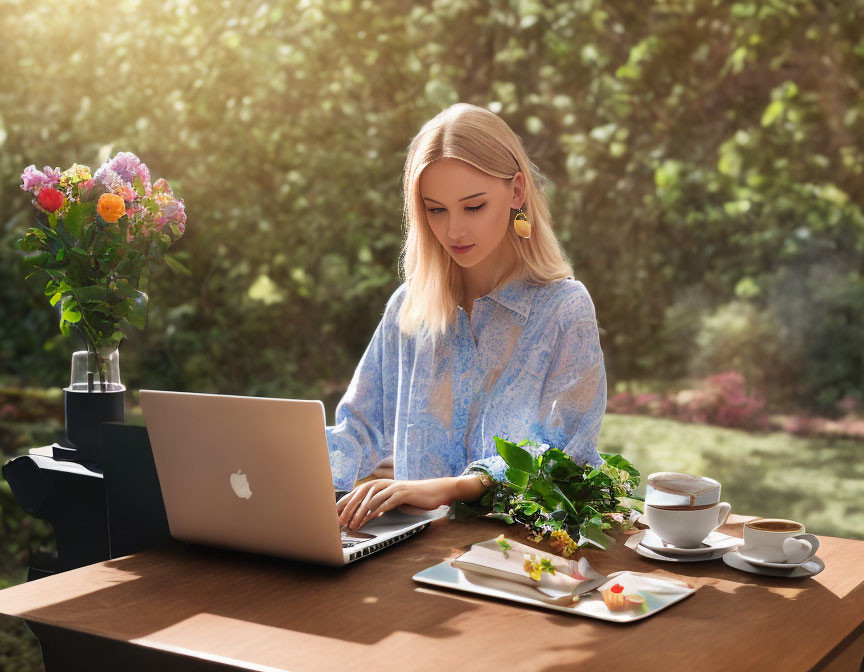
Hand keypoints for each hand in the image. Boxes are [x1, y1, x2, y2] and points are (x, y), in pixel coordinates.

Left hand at [336, 477, 456, 529]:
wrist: (435, 491)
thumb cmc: (414, 497)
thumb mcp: (394, 499)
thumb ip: (382, 503)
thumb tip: (367, 514)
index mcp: (381, 484)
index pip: (358, 492)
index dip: (346, 502)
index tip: (335, 513)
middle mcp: (385, 483)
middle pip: (362, 494)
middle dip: (349, 508)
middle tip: (341, 521)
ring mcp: (394, 487)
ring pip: (373, 499)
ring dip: (361, 512)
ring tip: (353, 524)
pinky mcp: (404, 493)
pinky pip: (387, 502)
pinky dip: (378, 510)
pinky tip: (371, 518)